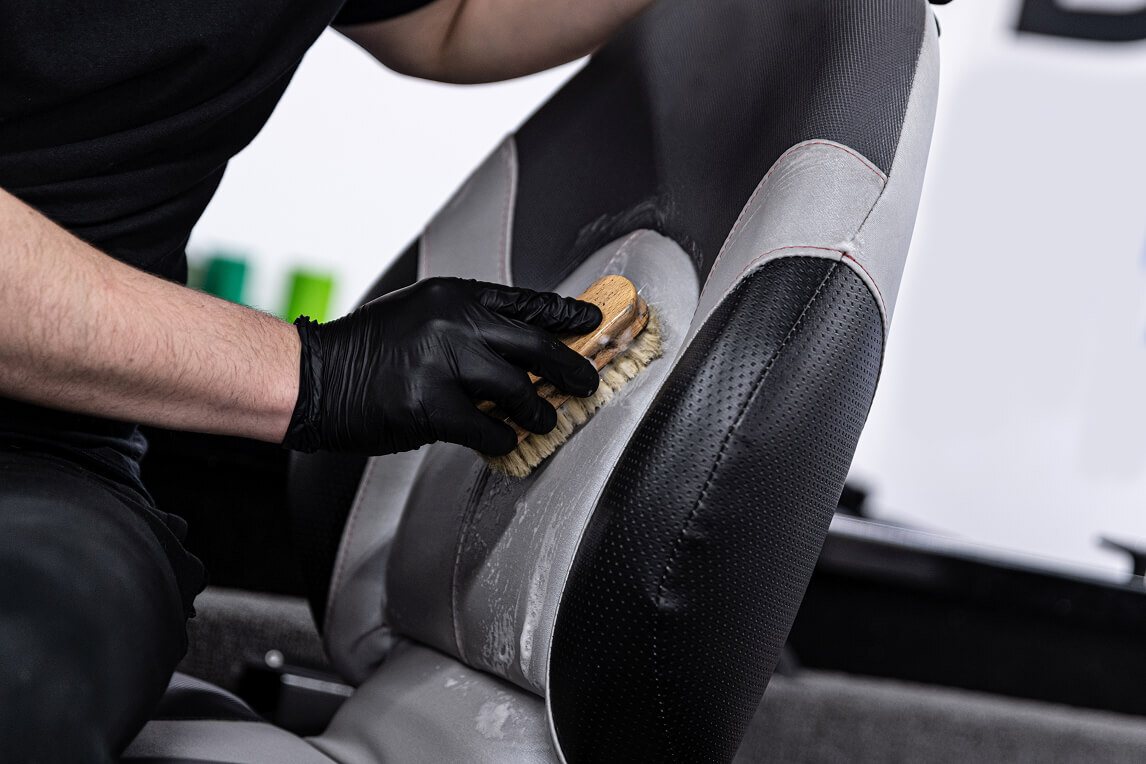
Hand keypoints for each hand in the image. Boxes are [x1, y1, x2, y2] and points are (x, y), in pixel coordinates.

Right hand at [283, 277, 601, 455]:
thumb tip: (517, 346)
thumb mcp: (419, 314)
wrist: (314, 377)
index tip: (591, 321)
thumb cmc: (364, 349)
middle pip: (535, 345)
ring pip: (517, 391)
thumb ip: (466, 324)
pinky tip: (506, 441)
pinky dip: (503, 438)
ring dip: (539, 411)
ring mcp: (442, 364)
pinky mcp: (430, 406)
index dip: (565, 313)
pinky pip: (487, 428)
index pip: (524, 301)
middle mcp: (452, 323)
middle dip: (569, 368)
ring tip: (546, 419)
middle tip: (587, 381)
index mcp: (452, 296)